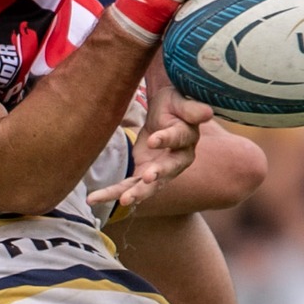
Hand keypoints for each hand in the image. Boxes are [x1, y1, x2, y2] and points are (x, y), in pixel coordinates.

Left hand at [90, 87, 213, 207]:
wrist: (166, 112)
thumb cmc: (175, 104)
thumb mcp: (182, 102)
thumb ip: (192, 109)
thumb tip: (208, 113)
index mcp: (186, 139)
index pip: (177, 139)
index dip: (166, 139)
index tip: (154, 139)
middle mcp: (176, 160)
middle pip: (166, 171)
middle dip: (155, 177)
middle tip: (145, 180)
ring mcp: (159, 171)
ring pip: (146, 185)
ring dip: (134, 193)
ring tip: (122, 200)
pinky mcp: (143, 174)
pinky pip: (128, 186)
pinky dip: (112, 193)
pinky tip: (95, 199)